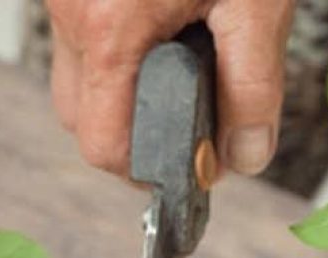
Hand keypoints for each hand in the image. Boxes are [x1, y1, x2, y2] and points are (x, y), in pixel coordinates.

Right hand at [47, 0, 293, 177]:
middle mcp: (72, 14)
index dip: (147, 172)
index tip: (190, 169)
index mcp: (111, 29)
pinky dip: (120, 54)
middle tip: (193, 122)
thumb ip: (252, 87)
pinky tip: (165, 29)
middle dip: (134, 135)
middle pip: (81, 118)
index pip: (103, 143)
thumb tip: (243, 158)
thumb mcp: (255, 4)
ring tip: (185, 67)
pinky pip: (83, 40)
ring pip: (78, 80)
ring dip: (126, 94)